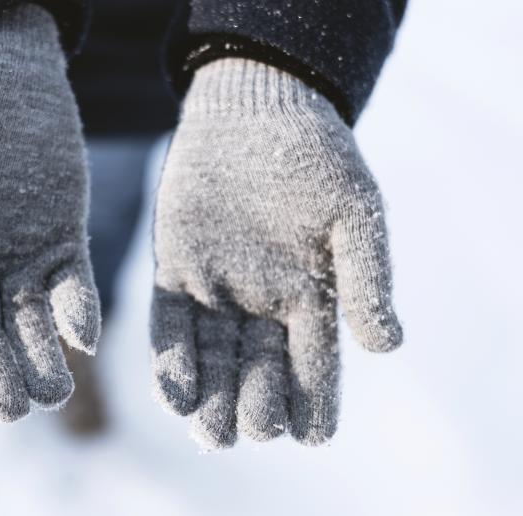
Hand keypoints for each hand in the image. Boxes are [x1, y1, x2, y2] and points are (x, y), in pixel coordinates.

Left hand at [151, 58, 401, 447]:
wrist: (255, 108)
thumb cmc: (315, 157)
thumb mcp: (354, 213)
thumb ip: (368, 276)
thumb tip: (388, 347)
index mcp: (307, 297)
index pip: (312, 362)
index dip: (315, 400)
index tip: (313, 437)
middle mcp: (258, 303)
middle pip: (255, 368)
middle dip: (253, 405)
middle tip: (247, 434)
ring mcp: (214, 288)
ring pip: (211, 356)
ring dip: (209, 396)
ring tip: (209, 432)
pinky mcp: (173, 267)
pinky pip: (169, 322)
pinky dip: (171, 358)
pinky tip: (173, 393)